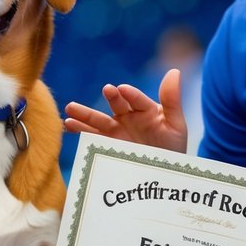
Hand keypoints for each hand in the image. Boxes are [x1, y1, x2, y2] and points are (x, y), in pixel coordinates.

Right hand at [63, 68, 187, 152]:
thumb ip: (172, 101)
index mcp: (145, 109)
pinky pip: (92, 136)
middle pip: (116, 104)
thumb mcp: (176, 126)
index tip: (123, 89)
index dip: (131, 94)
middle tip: (106, 90)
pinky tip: (68, 125)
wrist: (164, 174)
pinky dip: (80, 130)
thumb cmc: (173, 148)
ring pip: (99, 120)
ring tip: (70, 108)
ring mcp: (117, 131)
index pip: (137, 99)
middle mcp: (129, 116)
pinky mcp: (108, 144)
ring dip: (85, 113)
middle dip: (110, 98)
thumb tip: (174, 71)